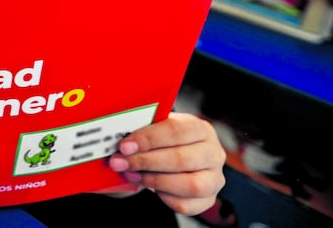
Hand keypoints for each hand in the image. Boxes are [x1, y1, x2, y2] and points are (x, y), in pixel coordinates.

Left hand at [107, 112, 225, 215]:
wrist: (175, 155)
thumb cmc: (164, 140)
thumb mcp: (157, 128)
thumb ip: (142, 129)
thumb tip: (118, 136)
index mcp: (201, 129)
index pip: (176, 131)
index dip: (148, 139)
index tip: (124, 146)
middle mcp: (213, 153)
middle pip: (181, 159)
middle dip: (146, 162)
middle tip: (120, 162)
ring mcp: (214, 179)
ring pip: (189, 184)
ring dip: (154, 180)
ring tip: (131, 174)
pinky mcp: (208, 200)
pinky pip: (186, 204)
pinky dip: (164, 197)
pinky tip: (148, 186)